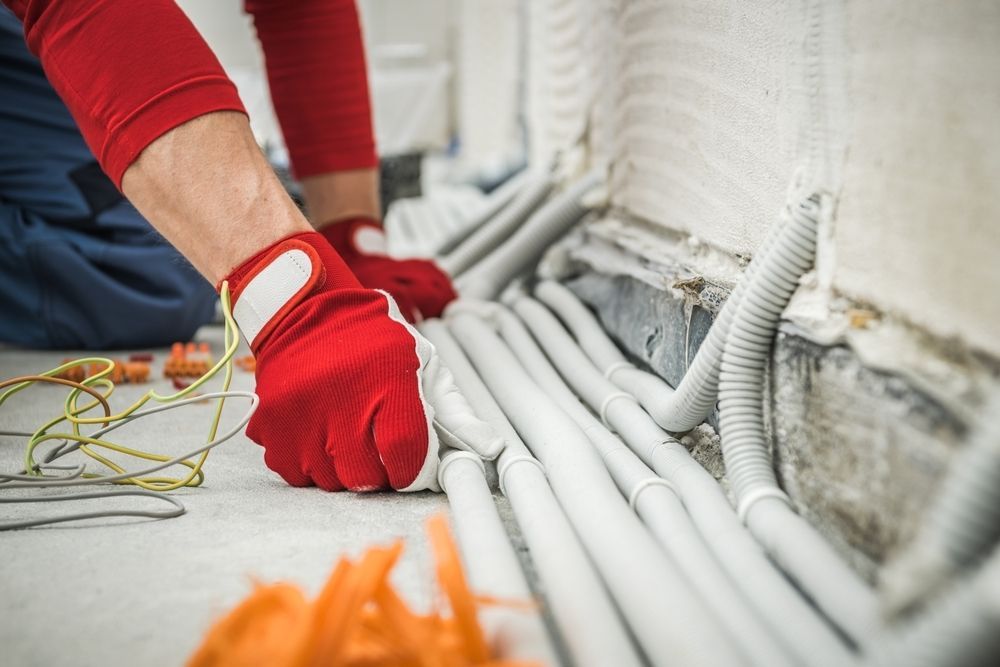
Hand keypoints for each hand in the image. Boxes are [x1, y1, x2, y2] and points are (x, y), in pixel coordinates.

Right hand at [225, 232, 501, 490]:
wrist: (303, 310)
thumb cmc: (372, 341)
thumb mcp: (424, 366)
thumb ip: (456, 414)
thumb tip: (491, 449)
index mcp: (388, 382)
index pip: (405, 456)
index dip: (412, 468)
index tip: (411, 461)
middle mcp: (341, 402)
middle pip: (367, 478)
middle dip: (380, 469)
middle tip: (377, 440)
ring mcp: (300, 417)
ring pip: (331, 481)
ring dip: (344, 467)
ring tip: (347, 430)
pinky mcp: (270, 427)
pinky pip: (296, 474)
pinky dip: (310, 463)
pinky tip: (319, 431)